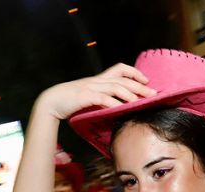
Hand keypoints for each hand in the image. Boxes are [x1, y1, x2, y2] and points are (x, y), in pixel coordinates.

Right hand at [37, 63, 155, 120]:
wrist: (51, 101)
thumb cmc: (69, 101)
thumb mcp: (88, 95)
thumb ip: (101, 97)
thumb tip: (116, 105)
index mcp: (99, 79)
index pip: (120, 68)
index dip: (134, 72)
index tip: (146, 80)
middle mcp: (97, 81)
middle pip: (123, 79)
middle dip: (139, 85)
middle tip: (153, 93)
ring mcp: (91, 88)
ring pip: (116, 87)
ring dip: (130, 94)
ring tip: (141, 101)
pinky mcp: (85, 97)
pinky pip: (103, 98)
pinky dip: (114, 103)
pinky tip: (122, 109)